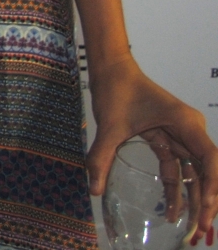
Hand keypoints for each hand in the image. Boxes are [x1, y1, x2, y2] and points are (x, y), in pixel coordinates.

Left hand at [86, 52, 217, 244]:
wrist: (110, 69)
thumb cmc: (115, 89)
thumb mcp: (110, 125)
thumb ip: (101, 156)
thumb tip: (94, 188)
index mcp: (185, 123)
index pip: (209, 160)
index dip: (211, 186)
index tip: (206, 208)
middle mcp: (189, 129)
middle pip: (206, 171)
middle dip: (205, 201)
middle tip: (200, 230)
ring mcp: (180, 134)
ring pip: (193, 172)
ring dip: (193, 198)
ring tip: (191, 227)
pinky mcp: (168, 138)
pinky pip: (178, 167)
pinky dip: (177, 187)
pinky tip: (174, 210)